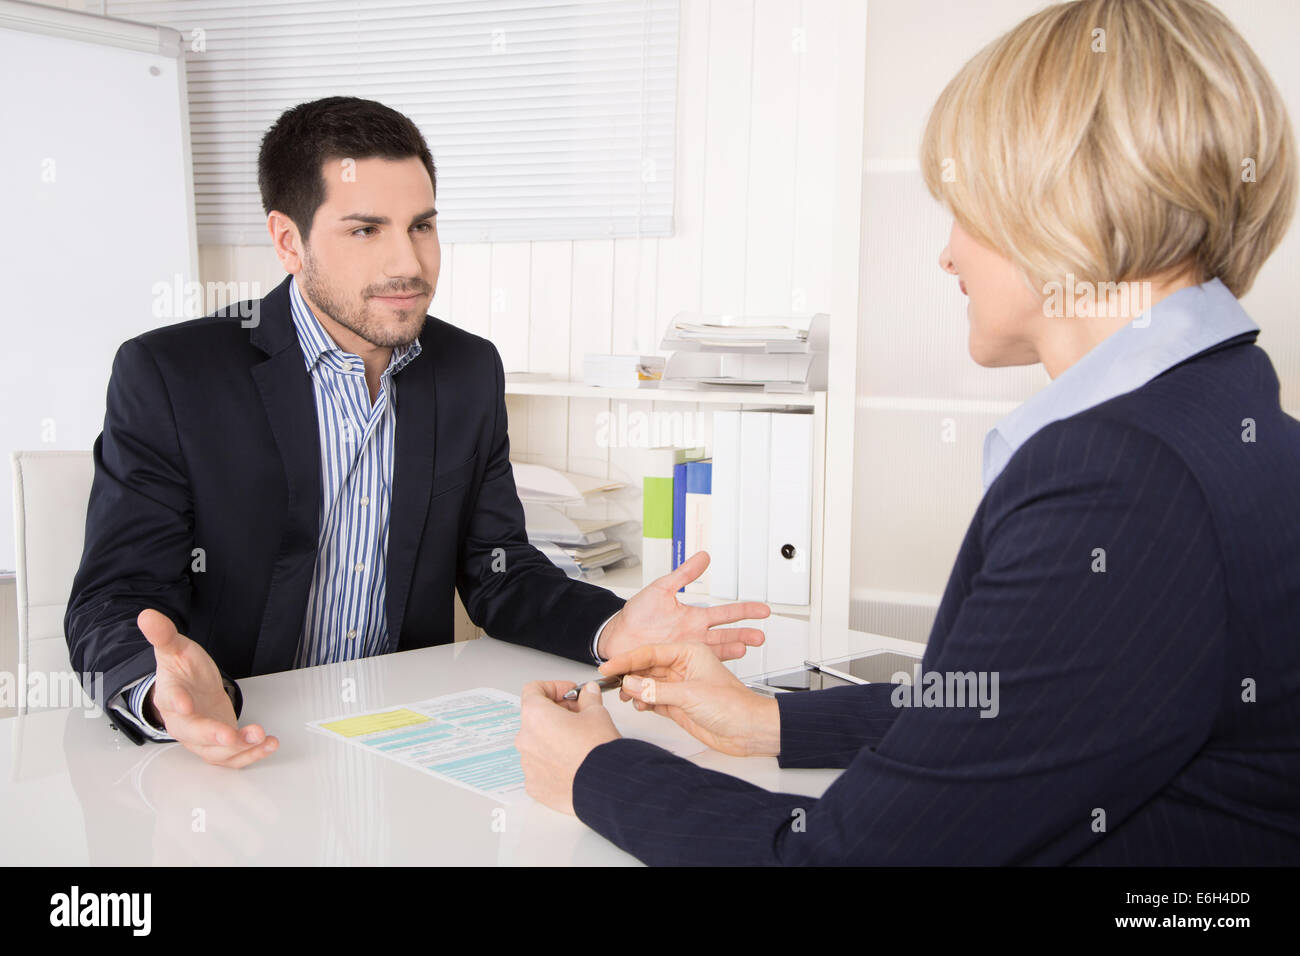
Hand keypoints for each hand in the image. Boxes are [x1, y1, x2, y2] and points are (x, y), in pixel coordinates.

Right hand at [137, 609, 277, 767]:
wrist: (192, 689)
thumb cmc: (184, 671)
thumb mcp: (175, 648)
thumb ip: (164, 635)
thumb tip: (147, 616)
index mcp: (170, 695)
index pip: (170, 700)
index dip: (177, 702)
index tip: (185, 703)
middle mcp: (183, 722)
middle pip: (193, 733)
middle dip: (212, 735)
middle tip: (229, 735)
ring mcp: (201, 737)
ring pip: (216, 750)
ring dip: (239, 747)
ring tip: (260, 736)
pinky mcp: (218, 745)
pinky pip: (232, 757)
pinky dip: (251, 754)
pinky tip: (269, 744)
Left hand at [516, 680, 620, 813]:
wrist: (605, 784)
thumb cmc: (598, 750)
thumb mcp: (597, 713)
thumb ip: (589, 698)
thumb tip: (589, 693)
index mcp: (535, 716)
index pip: (534, 690)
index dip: (554, 687)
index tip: (570, 693)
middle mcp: (525, 739)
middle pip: (536, 717)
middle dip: (557, 713)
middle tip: (579, 715)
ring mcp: (528, 764)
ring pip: (538, 743)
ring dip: (554, 738)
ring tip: (578, 742)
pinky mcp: (534, 785)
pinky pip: (540, 767)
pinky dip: (553, 761)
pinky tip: (573, 762)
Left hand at [597, 551, 769, 661]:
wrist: (616, 638)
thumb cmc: (636, 615)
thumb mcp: (662, 589)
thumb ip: (684, 575)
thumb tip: (703, 556)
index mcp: (694, 619)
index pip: (725, 613)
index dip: (745, 611)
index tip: (763, 610)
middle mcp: (694, 637)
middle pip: (726, 635)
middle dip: (744, 635)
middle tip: (760, 636)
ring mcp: (686, 652)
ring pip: (715, 653)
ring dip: (730, 651)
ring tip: (745, 650)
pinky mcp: (675, 666)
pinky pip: (694, 669)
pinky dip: (706, 669)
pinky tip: (717, 670)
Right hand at [600, 642, 780, 756]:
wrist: (750, 730)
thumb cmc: (734, 705)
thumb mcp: (689, 694)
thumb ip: (656, 690)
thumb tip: (631, 684)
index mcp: (689, 652)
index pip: (650, 652)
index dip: (627, 660)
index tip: (608, 666)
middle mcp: (683, 667)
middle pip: (647, 667)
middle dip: (629, 675)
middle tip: (610, 683)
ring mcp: (680, 687)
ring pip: (649, 684)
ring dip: (635, 690)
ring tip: (623, 696)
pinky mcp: (679, 705)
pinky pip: (654, 699)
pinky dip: (644, 703)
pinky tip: (638, 705)